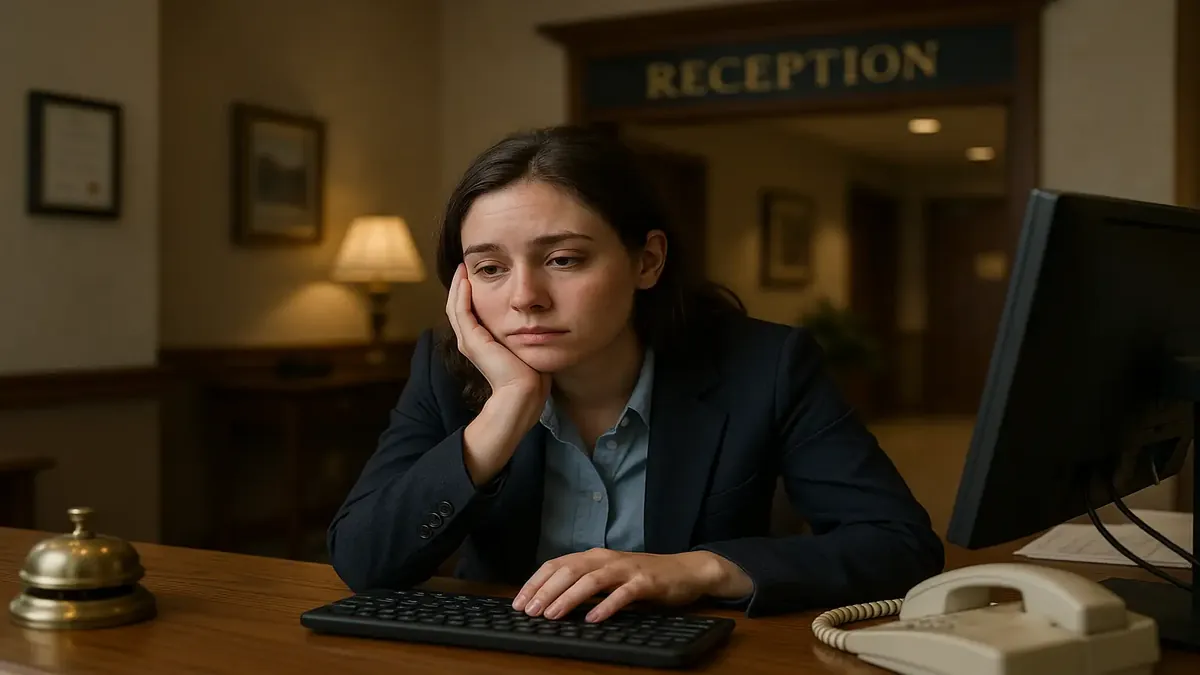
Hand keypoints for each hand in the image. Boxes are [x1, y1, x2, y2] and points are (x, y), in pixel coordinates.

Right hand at [446, 264, 549, 397]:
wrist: (524, 391)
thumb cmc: (530, 373)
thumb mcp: (524, 343)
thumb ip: (522, 330)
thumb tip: (535, 316)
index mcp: (481, 343)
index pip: (469, 312)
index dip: (469, 294)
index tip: (475, 275)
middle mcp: (471, 341)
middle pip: (458, 307)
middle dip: (460, 286)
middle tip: (464, 266)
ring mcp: (468, 341)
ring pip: (455, 306)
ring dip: (458, 286)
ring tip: (462, 268)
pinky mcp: (471, 340)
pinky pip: (461, 311)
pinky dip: (461, 294)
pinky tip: (466, 280)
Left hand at [511, 549, 752, 622]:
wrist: (686, 571)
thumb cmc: (644, 577)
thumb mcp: (610, 577)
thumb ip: (585, 584)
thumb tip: (552, 601)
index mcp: (595, 556)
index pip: (557, 565)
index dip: (536, 582)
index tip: (519, 601)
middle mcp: (607, 558)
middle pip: (569, 570)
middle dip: (545, 591)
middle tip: (529, 610)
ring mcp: (626, 569)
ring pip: (591, 580)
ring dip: (568, 597)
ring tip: (552, 614)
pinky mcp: (646, 582)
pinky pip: (622, 594)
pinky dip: (606, 605)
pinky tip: (593, 618)